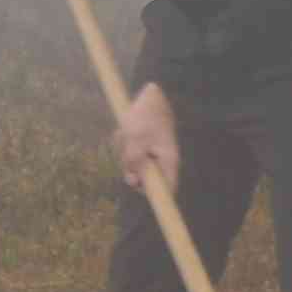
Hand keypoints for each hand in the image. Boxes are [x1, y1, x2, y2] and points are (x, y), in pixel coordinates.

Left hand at [114, 79, 178, 193]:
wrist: (149, 95)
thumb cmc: (145, 115)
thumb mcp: (135, 138)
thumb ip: (133, 161)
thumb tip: (132, 182)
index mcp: (168, 160)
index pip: (166, 189)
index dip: (153, 195)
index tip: (139, 190)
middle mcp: (161, 160)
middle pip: (142, 179)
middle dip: (129, 167)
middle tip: (126, 147)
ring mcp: (152, 154)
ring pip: (132, 165)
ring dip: (123, 152)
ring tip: (126, 133)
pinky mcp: (143, 147)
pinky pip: (128, 154)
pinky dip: (123, 144)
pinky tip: (124, 131)